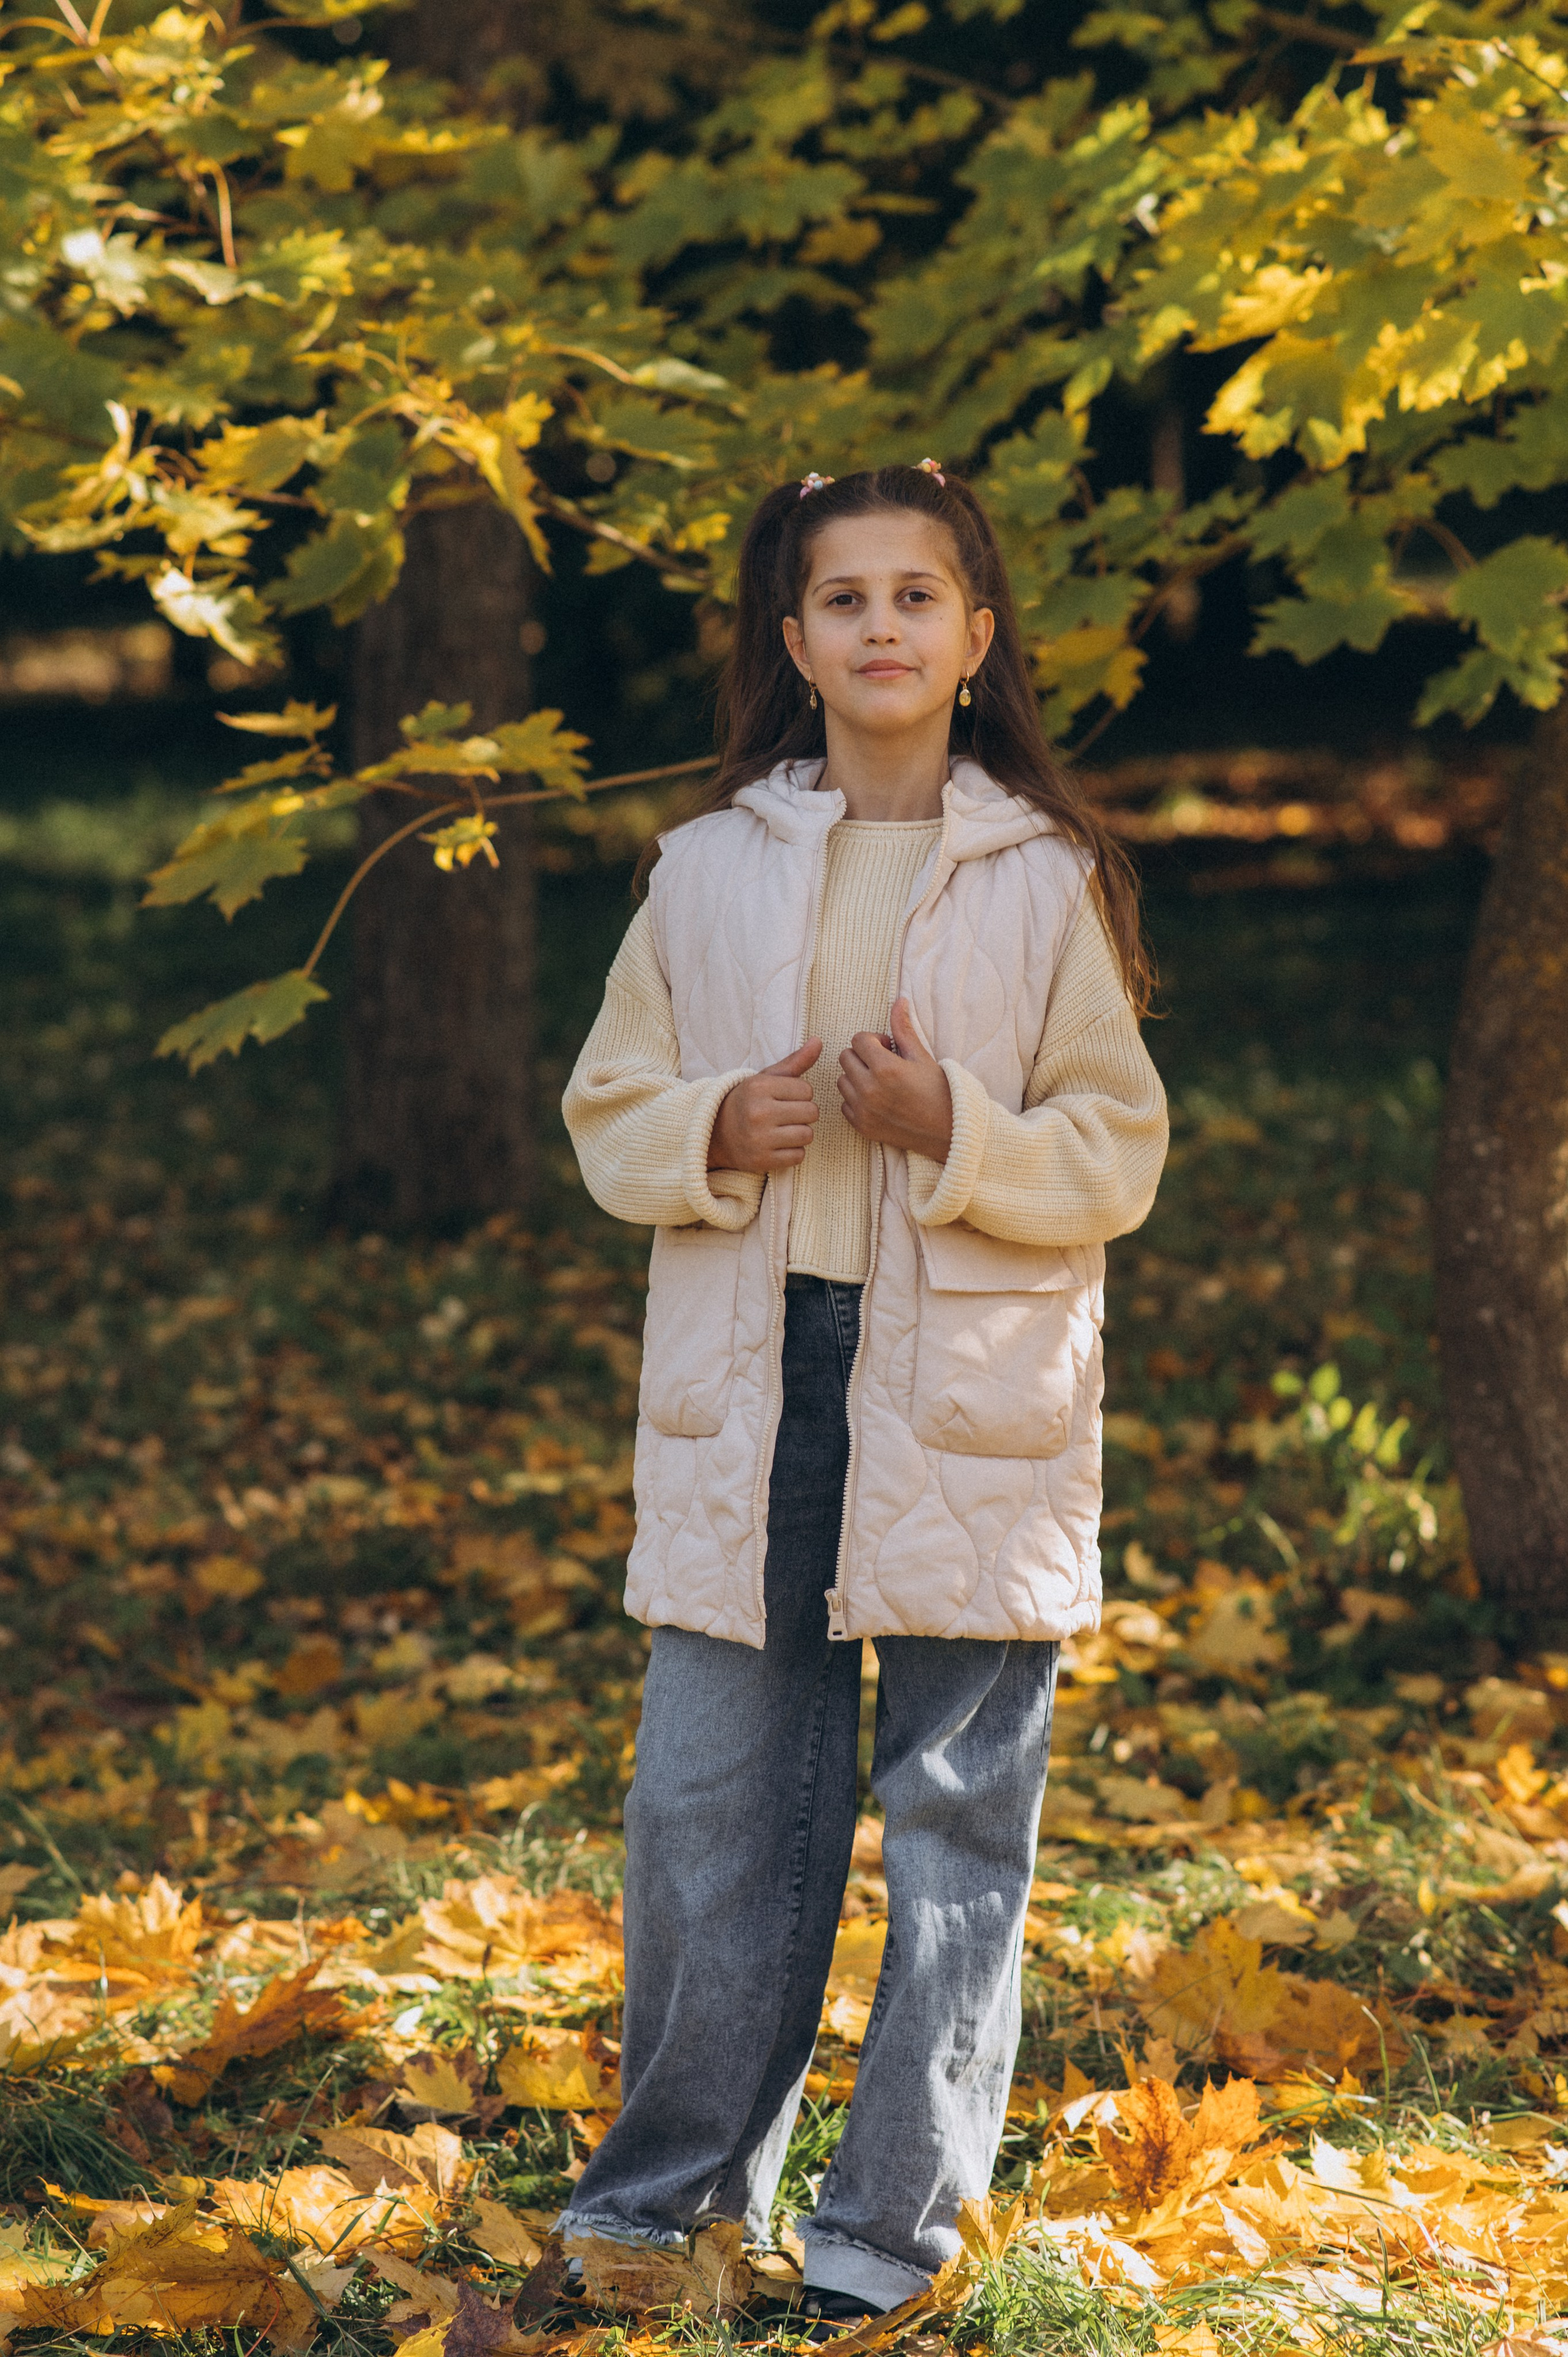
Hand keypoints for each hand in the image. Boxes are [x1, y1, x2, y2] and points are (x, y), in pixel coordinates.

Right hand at [709, 1040, 822, 1172]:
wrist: (715, 1134)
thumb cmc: (747, 1102)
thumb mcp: (766, 1078)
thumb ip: (795, 1061)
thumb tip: (819, 1041)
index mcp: (759, 1087)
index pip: (807, 1090)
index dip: (800, 1094)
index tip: (783, 1098)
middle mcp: (758, 1112)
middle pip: (811, 1112)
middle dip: (803, 1113)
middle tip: (785, 1115)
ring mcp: (759, 1139)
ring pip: (807, 1135)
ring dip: (800, 1133)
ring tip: (782, 1130)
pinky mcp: (761, 1161)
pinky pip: (798, 1156)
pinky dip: (793, 1152)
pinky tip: (777, 1145)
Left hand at [838, 998, 952, 1160]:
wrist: (948, 1130)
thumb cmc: (938, 1091)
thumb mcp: (921, 1057)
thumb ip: (903, 1029)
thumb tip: (898, 1000)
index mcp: (885, 1068)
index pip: (858, 1039)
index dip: (873, 1040)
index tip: (889, 1048)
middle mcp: (870, 1089)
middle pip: (846, 1057)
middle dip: (862, 1056)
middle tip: (884, 1064)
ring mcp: (864, 1110)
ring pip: (842, 1081)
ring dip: (856, 1077)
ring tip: (879, 1082)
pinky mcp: (862, 1126)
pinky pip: (845, 1104)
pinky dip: (856, 1099)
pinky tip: (877, 1100)